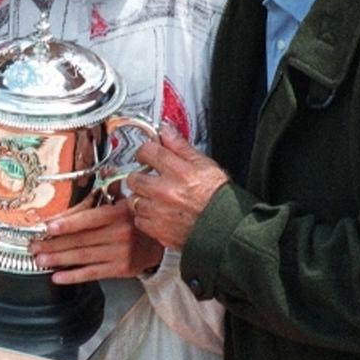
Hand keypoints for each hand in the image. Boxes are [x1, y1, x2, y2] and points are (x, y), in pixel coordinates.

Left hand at [29, 202, 163, 283]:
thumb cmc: (135, 219)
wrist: (159, 243)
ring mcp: (121, 254)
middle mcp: (120, 234)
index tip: (47, 227)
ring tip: (40, 260)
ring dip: (59, 259)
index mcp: (119, 213)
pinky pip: (92, 273)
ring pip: (84, 257)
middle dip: (54, 244)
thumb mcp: (123, 203)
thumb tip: (68, 204)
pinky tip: (58, 276)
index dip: (67, 223)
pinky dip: (73, 276)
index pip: (89, 219)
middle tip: (34, 246)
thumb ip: (99, 201)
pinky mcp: (121, 270)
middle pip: (81, 240)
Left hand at [126, 128, 230, 250]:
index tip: (146, 155)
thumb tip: (166, 130)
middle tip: (149, 178)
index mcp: (178, 172)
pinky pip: (139, 220)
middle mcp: (165, 192)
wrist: (226, 229)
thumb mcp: (205, 165)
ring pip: (134, 200)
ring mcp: (158, 212)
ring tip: (155, 198)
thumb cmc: (218, 198)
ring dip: (141, 197)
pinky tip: (158, 213)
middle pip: (134, 177)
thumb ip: (181, 146)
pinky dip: (145, 216)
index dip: (145, 151)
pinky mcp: (156, 230)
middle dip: (139, 176)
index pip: (148, 151)